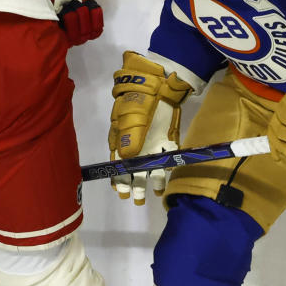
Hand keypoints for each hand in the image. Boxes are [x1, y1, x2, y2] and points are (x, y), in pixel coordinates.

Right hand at [108, 52, 191, 203]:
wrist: (157, 84)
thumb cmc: (138, 101)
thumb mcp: (130, 118)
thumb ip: (129, 138)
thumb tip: (125, 159)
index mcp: (122, 141)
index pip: (119, 164)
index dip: (119, 179)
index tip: (121, 192)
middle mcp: (137, 145)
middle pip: (134, 169)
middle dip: (135, 185)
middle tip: (137, 200)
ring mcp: (152, 143)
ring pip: (151, 166)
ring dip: (152, 180)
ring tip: (154, 193)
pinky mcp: (166, 139)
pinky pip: (166, 156)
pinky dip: (167, 167)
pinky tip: (167, 175)